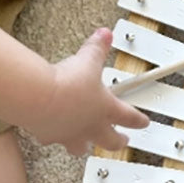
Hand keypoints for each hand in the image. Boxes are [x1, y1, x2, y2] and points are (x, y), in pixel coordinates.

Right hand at [23, 28, 148, 154]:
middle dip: (118, 142)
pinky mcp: (48, 136)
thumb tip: (105, 34)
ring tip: (84, 146)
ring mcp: (70, 134)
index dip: (140, 120)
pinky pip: (53, 140)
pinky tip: (50, 133)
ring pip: (82, 147)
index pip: (130, 117)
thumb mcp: (88, 59)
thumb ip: (97, 48)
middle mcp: (90, 126)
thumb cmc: (67, 83)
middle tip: (122, 141)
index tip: (144, 123)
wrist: (39, 97)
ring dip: (84, 146)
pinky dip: (52, 137)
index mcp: (106, 109)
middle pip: (111, 142)